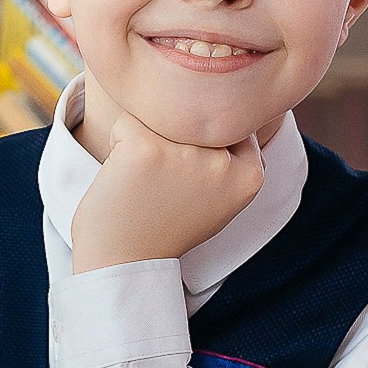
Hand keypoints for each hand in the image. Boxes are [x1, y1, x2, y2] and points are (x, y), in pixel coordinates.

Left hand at [71, 112, 263, 272]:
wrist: (123, 261)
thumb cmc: (168, 225)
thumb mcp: (220, 199)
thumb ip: (233, 160)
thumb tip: (235, 106)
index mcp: (250, 177)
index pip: (235, 126)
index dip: (207, 142)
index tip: (190, 179)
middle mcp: (223, 163)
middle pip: (196, 117)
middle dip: (176, 141)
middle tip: (165, 186)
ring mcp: (185, 153)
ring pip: (163, 116)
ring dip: (148, 140)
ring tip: (146, 182)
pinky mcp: (145, 147)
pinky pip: (127, 122)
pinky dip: (118, 144)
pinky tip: (125, 177)